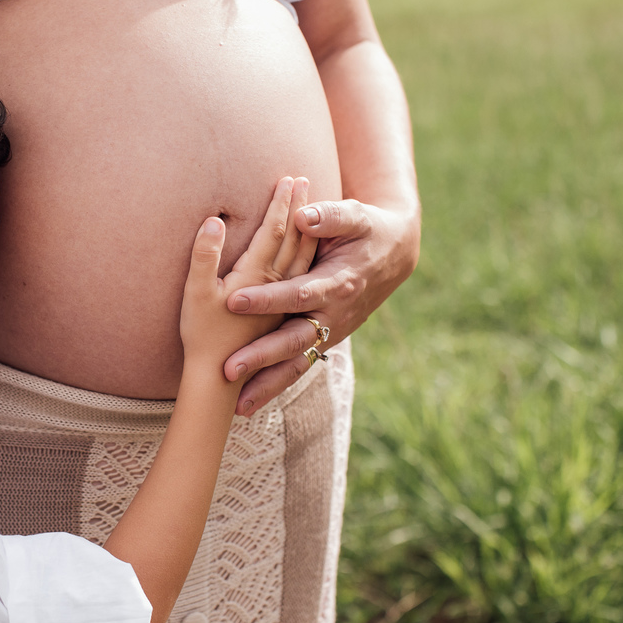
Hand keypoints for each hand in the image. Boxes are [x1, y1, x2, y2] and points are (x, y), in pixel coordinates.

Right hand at [180, 177, 316, 374]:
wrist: (218, 382)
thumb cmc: (201, 336)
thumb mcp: (196, 295)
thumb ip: (205, 256)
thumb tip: (214, 221)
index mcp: (258, 277)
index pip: (275, 231)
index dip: (280, 203)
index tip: (286, 178)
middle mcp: (279, 287)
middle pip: (296, 240)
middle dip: (298, 208)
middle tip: (303, 179)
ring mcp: (286, 302)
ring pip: (304, 259)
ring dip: (308, 230)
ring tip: (310, 206)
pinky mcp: (286, 315)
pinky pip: (305, 278)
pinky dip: (309, 258)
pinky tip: (309, 252)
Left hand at [224, 196, 420, 415]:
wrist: (393, 255)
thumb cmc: (366, 230)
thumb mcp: (355, 216)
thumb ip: (330, 216)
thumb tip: (303, 216)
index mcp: (338, 282)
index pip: (298, 294)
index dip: (268, 298)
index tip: (234, 301)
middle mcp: (335, 314)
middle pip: (294, 340)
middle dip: (262, 357)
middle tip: (229, 369)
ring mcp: (331, 332)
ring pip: (297, 364)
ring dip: (267, 385)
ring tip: (237, 406)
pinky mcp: (325, 341)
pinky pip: (299, 367)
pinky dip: (276, 386)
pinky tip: (250, 403)